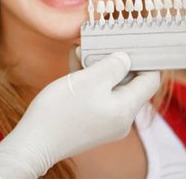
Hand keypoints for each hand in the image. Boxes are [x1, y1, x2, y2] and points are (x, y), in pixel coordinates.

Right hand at [0, 52, 159, 178]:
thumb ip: (112, 66)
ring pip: (109, 88)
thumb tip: (126, 59)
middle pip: (128, 83)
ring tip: (79, 51)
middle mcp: (121, 119)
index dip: (145, 59)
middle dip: (112, 60)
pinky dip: (88, 81)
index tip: (131, 42)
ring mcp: (105, 123)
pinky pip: (96, 97)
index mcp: (126, 109)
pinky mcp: (90, 123)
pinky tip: (73, 65)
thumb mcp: (89, 80)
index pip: (150, 81)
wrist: (35, 142)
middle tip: (97, 43)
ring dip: (96, 68)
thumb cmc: (61, 110)